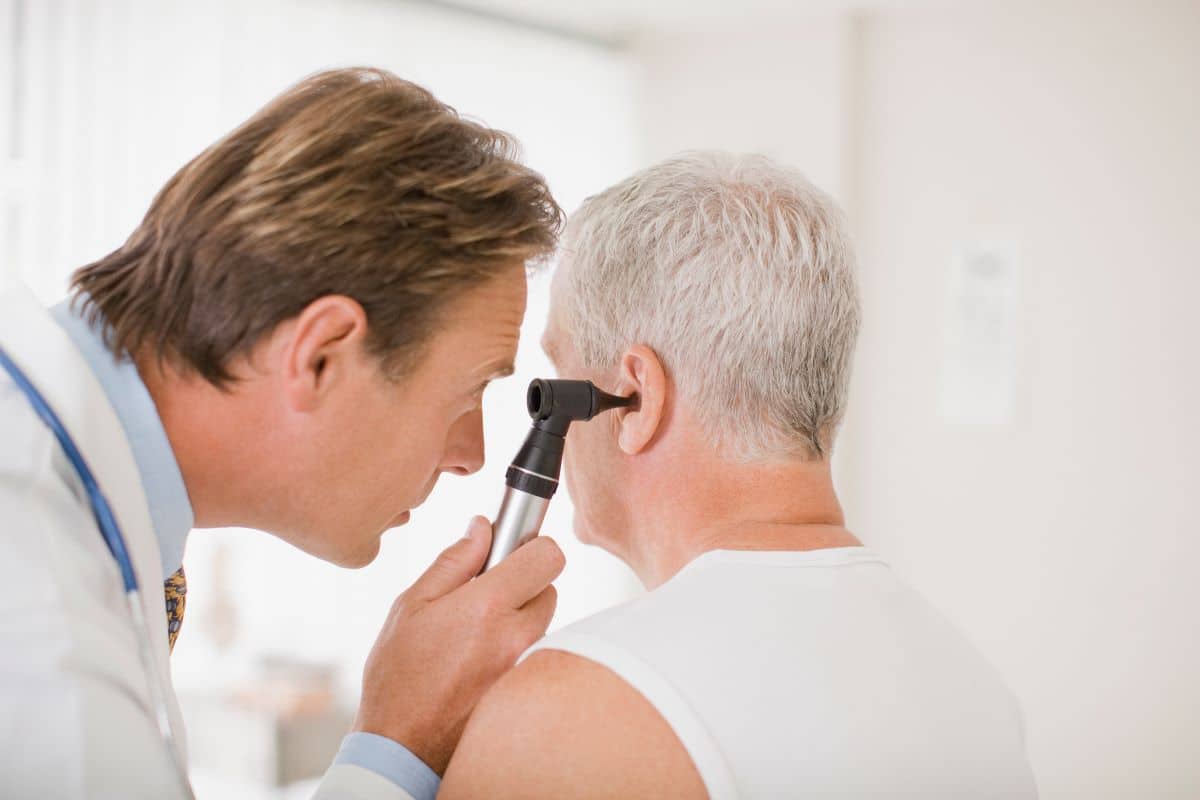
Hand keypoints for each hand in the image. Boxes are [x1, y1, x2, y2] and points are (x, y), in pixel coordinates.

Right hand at [352, 516, 564, 773]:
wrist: (402, 743)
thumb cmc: (399, 674)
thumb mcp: (412, 604)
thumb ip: (454, 561)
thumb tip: (483, 527)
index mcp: (486, 607)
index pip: (548, 556)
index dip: (532, 545)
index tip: (511, 549)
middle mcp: (515, 636)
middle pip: (549, 586)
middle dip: (524, 581)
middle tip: (485, 593)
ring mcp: (525, 666)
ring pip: (543, 620)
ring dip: (520, 615)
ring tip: (477, 630)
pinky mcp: (526, 688)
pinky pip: (535, 650)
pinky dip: (517, 644)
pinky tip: (482, 656)